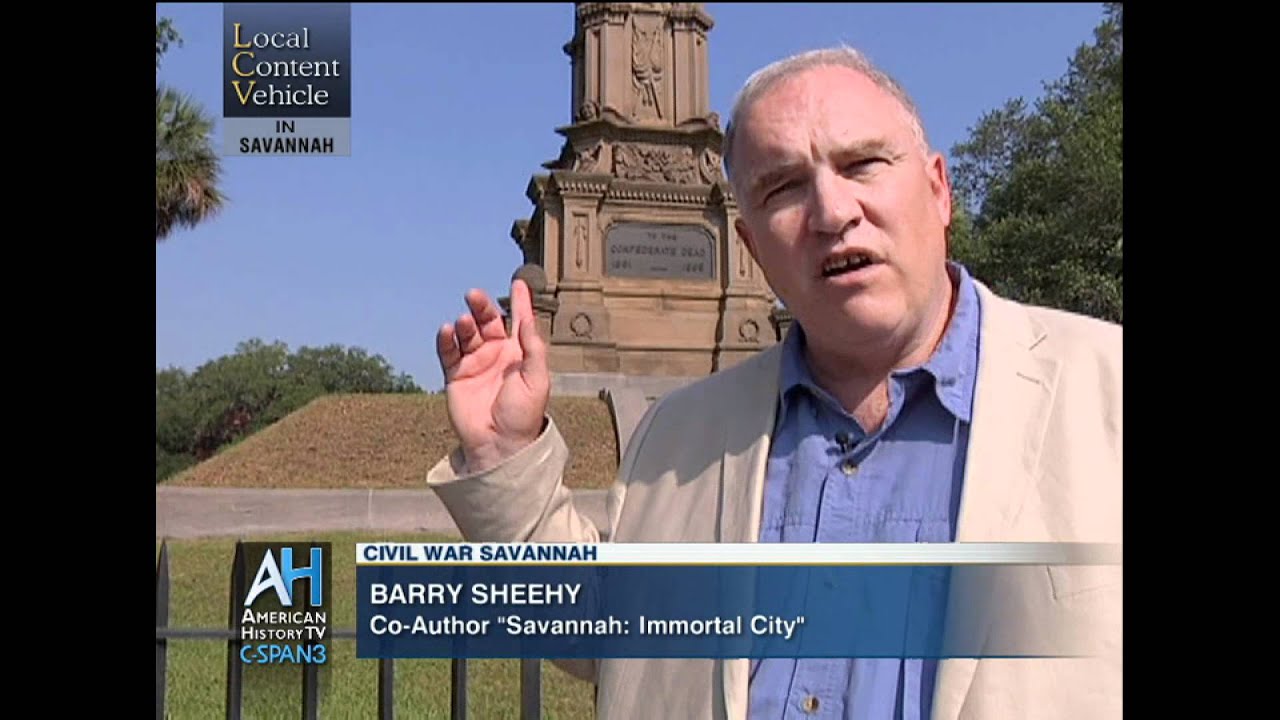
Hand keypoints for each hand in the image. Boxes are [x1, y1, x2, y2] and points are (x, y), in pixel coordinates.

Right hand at [436, 279, 549, 473]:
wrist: (499, 444)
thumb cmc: (523, 416)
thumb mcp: (537, 380)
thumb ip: (533, 348)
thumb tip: (528, 318)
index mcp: (520, 355)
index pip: (520, 322)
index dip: (521, 302)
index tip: (519, 282)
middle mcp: (498, 356)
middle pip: (489, 322)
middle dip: (482, 307)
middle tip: (474, 295)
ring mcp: (476, 364)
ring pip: (468, 334)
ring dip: (465, 324)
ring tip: (464, 323)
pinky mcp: (457, 376)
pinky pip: (449, 352)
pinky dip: (446, 340)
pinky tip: (448, 331)